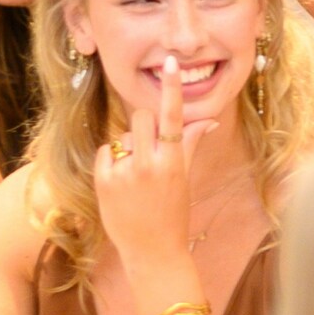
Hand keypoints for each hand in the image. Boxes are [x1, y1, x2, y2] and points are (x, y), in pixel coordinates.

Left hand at [95, 51, 216, 277]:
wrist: (152, 251)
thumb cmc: (173, 213)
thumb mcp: (185, 178)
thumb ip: (191, 144)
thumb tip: (209, 120)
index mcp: (174, 162)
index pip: (173, 117)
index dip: (172, 88)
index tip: (170, 62)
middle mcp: (149, 164)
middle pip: (141, 118)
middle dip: (144, 126)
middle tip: (148, 147)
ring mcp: (125, 173)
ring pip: (124, 136)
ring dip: (129, 147)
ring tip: (135, 176)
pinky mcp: (104, 181)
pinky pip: (105, 152)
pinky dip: (112, 160)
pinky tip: (120, 182)